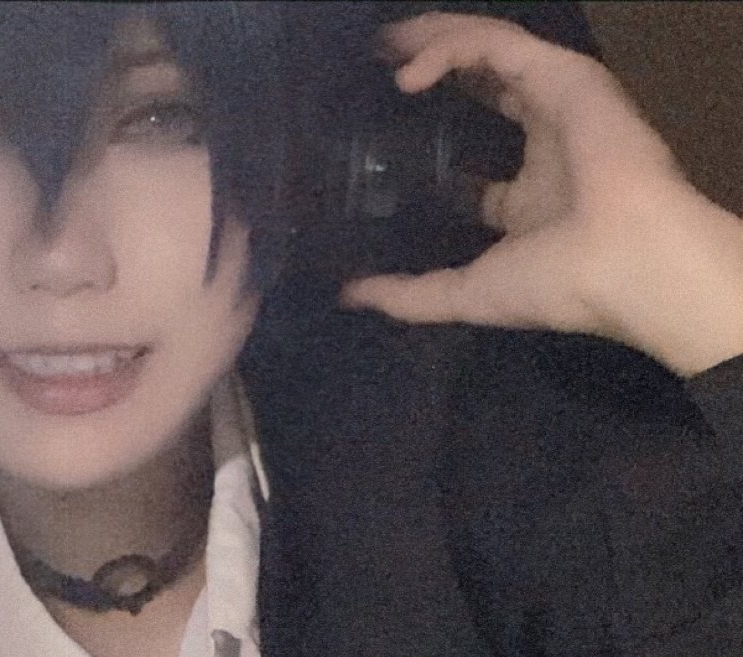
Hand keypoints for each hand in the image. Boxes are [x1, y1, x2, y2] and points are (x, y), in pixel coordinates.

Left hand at [340, 12, 742, 376]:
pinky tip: (410, 73)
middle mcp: (544, 143)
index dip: (429, 141)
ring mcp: (557, 104)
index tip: (384, 136)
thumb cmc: (556, 283)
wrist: (624, 264)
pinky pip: (497, 46)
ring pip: (488, 53)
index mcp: (529, 194)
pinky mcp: (563, 75)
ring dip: (435, 42)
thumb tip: (351, 295)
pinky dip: (450, 49)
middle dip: (430, 68)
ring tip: (385, 46)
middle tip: (380, 64)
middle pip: (480, 86)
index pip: (473, 159)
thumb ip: (408, 295)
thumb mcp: (465, 294)